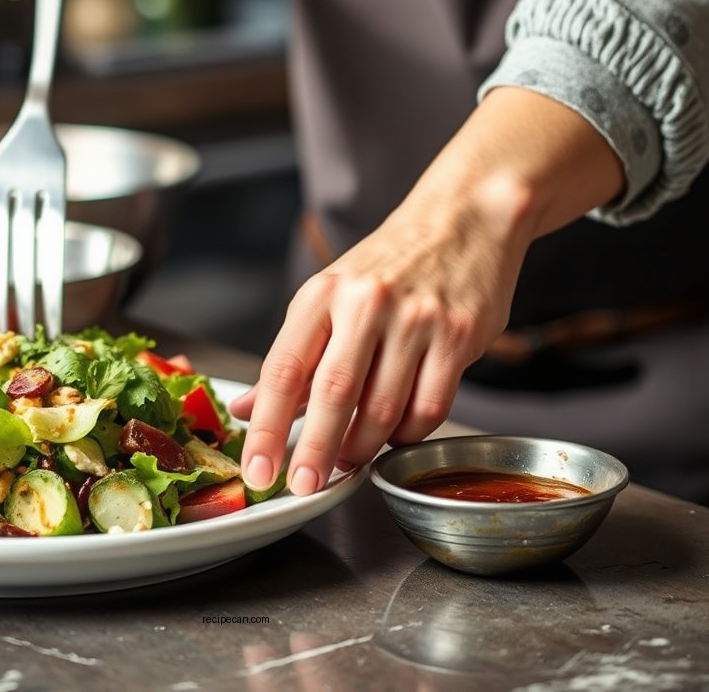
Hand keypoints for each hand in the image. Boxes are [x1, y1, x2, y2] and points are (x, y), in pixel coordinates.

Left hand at [231, 88, 626, 495]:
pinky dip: (407, 434)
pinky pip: (429, 408)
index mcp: (322, 293)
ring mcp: (416, 319)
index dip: (266, 426)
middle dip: (313, 450)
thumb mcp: (328, 296)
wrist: (462, 220)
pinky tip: (395, 433)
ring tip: (349, 459)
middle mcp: (366, 302)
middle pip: (332, 393)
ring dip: (362, 448)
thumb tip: (246, 409)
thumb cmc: (387, 265)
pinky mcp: (458, 336)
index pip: (284, 368)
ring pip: (383, 409)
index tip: (258, 469)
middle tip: (302, 487)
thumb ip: (292, 355)